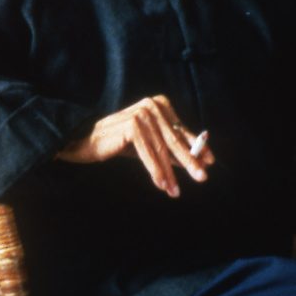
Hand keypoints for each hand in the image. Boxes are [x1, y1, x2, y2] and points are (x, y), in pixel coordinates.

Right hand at [56, 95, 213, 197]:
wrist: (85, 140)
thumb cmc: (118, 142)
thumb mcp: (149, 145)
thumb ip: (170, 148)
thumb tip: (199, 160)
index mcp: (159, 104)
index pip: (181, 130)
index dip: (196, 148)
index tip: (210, 162)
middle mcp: (151, 105)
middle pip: (174, 140)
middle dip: (190, 161)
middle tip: (203, 177)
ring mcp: (141, 114)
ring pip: (161, 150)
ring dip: (171, 173)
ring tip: (176, 191)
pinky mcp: (132, 125)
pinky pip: (147, 154)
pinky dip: (156, 171)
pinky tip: (162, 185)